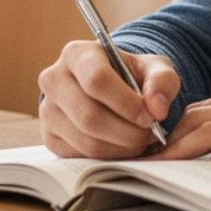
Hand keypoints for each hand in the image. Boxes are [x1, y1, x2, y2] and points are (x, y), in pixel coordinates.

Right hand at [38, 40, 179, 158]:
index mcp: (77, 53)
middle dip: (127, 132)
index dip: (126, 103)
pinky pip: (80, 155)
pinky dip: (109, 156)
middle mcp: (54, 80)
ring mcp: (47, 110)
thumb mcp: (154, 68)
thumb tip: (157, 109)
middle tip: (151, 135)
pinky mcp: (50, 136)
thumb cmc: (132, 75)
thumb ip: (162, 81)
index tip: (150, 117)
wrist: (113, 88)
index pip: (97, 80)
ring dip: (121, 147)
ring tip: (142, 140)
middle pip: (89, 116)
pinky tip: (125, 146)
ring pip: (86, 140)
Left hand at [154, 79, 210, 179]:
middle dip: (168, 134)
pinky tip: (166, 162)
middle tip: (144, 154)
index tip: (164, 145)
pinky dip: (181, 149)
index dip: (183, 127)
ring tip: (144, 160)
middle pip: (197, 111)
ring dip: (167, 142)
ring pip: (196, 120)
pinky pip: (208, 136)